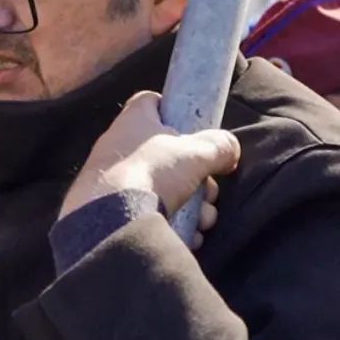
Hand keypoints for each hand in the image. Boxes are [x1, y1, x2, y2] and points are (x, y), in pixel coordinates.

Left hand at [59, 91, 240, 247]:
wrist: (109, 221)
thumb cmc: (152, 172)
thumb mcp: (196, 154)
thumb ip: (218, 147)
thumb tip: (230, 148)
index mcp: (133, 121)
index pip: (151, 102)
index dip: (174, 109)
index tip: (194, 128)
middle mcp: (118, 147)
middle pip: (166, 155)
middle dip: (196, 177)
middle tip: (209, 194)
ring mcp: (111, 181)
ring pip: (161, 189)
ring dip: (190, 206)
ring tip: (202, 221)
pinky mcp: (109, 212)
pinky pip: (147, 214)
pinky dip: (171, 225)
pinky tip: (187, 237)